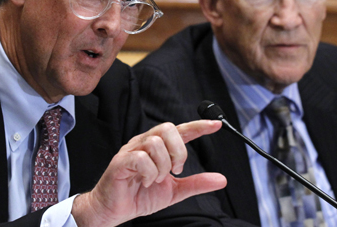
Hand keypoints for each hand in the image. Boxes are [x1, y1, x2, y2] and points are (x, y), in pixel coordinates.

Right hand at [71, 120, 226, 226]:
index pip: (181, 130)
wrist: (115, 210)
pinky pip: (141, 158)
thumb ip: (196, 183)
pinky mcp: (121, 161)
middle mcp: (145, 143)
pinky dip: (149, 173)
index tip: (217, 125)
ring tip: (156, 180)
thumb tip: (221, 179)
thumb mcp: (174, 191)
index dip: (198, 126)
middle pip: (169, 129)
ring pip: (156, 143)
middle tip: (175, 171)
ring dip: (162, 166)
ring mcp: (131, 150)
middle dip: (179, 151)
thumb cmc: (140, 196)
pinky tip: (147, 182)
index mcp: (158, 147)